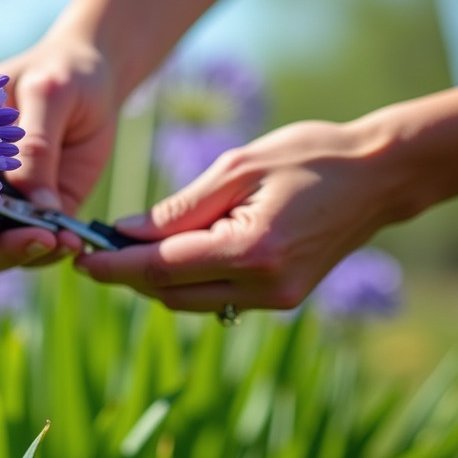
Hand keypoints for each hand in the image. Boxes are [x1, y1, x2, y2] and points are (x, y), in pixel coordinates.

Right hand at [0, 33, 121, 274]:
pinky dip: (50, 252)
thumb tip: (37, 205)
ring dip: (24, 256)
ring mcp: (2, 204)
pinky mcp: (36, 216)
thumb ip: (36, 144)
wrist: (95, 81)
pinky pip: (32, 247)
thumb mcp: (48, 93)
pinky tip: (73, 239)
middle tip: (39, 240)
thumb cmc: (60, 73)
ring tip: (65, 241)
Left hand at [73, 119, 418, 311]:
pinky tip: (169, 251)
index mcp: (251, 250)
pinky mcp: (284, 298)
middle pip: (171, 293)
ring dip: (154, 279)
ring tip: (122, 247)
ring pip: (191, 300)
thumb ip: (180, 208)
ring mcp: (277, 299)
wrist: (379, 176)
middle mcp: (264, 286)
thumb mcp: (237, 167)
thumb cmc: (309, 157)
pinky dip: (186, 279)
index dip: (114, 265)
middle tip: (91, 247)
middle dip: (127, 274)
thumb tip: (126, 232)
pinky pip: (217, 297)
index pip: (162, 267)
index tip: (79, 258)